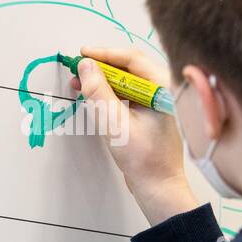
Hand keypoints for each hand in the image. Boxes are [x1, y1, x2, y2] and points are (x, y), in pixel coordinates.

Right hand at [73, 45, 198, 225]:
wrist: (159, 188)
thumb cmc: (144, 160)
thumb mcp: (114, 123)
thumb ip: (98, 92)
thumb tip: (86, 66)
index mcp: (163, 88)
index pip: (132, 59)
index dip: (105, 53)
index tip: (83, 54)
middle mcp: (163, 91)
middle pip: (130, 68)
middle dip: (102, 67)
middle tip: (78, 68)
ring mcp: (158, 102)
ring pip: (127, 81)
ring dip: (103, 80)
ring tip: (79, 82)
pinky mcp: (150, 114)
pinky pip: (129, 95)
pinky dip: (110, 93)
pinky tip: (93, 96)